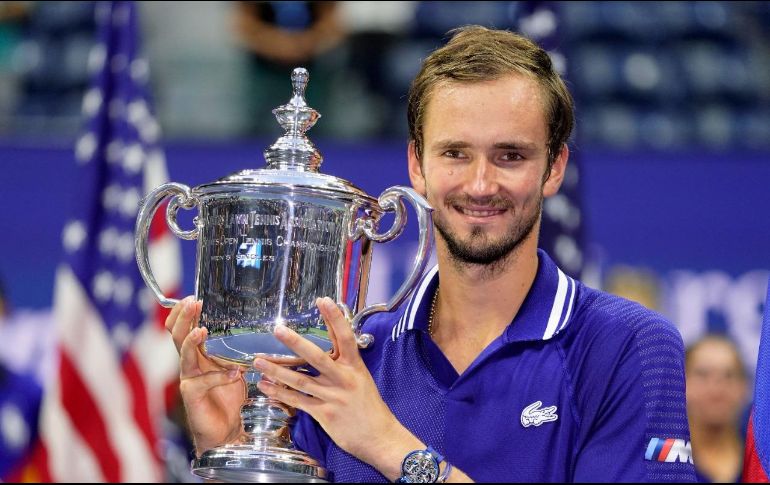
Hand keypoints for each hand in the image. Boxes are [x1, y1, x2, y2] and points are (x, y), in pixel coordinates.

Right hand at [165, 297, 245, 453]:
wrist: (227, 430)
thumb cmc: (230, 397)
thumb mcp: (235, 366)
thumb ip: (236, 350)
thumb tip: (254, 326)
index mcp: (199, 354)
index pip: (182, 328)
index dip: (182, 312)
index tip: (192, 297)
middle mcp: (190, 364)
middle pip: (177, 335)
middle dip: (184, 317)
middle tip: (194, 302)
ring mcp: (189, 379)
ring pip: (184, 355)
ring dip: (192, 341)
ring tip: (202, 330)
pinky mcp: (193, 395)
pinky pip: (203, 382)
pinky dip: (220, 376)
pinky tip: (234, 373)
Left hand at [253, 297, 420, 473]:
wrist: (379, 437)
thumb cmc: (370, 406)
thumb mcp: (362, 377)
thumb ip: (345, 360)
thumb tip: (333, 338)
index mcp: (355, 367)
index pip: (345, 337)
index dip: (334, 318)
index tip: (323, 300)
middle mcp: (343, 379)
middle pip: (316, 357)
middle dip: (296, 343)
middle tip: (278, 329)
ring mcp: (332, 397)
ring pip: (300, 381)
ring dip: (277, 370)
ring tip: (259, 360)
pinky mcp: (324, 414)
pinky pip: (297, 401)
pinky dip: (280, 393)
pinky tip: (265, 385)